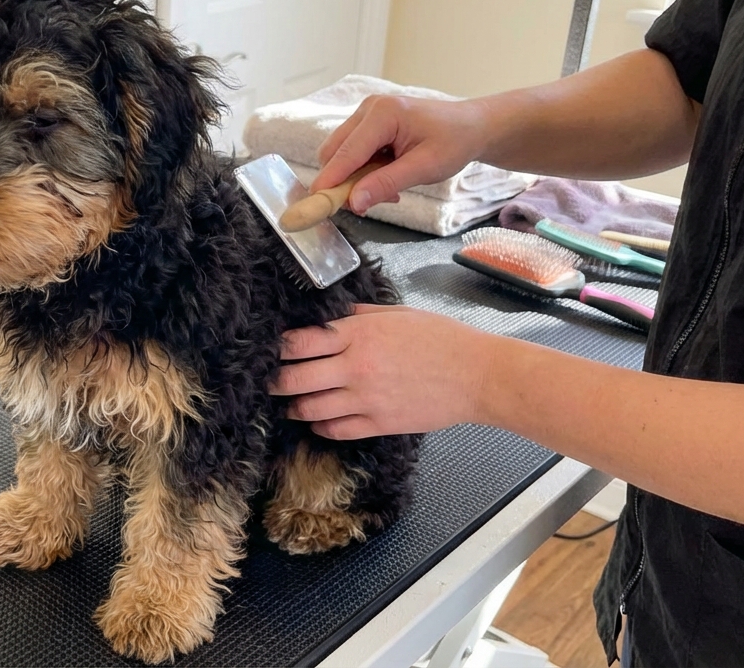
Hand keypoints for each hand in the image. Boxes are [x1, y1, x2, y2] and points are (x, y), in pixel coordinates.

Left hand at [270, 304, 497, 438]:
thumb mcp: (397, 313)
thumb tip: (333, 313)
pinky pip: (335, 429)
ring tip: (286, 404)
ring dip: (293, 407)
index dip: (278, 347)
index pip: (300, 342)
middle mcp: (355, 367)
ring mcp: (365, 398)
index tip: (268, 349)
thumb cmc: (442, 339)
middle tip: (266, 380)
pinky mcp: (378, 424)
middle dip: (274, 380)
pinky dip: (319, 426)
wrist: (477, 375)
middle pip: (294, 378)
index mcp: (358, 334)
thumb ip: (360, 314)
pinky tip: (316, 421)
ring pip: (309, 408)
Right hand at [312, 95, 493, 213]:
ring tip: (387, 189)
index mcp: (384, 113)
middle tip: (367, 204)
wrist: (470, 126)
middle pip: (334, 152)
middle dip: (343, 182)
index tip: (317, 203)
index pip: (347, 152)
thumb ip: (387, 183)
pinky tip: (386, 177)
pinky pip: (350, 153)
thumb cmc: (454, 142)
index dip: (331, 180)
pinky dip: (361, 171)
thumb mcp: (425, 167)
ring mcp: (365, 114)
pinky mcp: (366, 124)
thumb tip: (355, 202)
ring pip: (339, 154)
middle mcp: (368, 109)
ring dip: (354, 178)